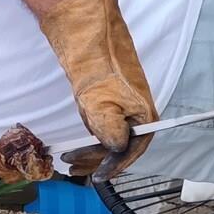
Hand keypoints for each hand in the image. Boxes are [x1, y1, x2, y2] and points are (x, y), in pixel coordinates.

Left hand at [41, 0, 156, 176]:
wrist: (89, 37)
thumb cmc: (99, 68)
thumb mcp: (102, 104)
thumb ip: (111, 132)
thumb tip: (116, 151)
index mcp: (145, 117)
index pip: (133, 151)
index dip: (115, 166)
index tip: (97, 177)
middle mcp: (138, 115)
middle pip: (121, 148)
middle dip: (97, 160)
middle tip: (73, 167)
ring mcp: (124, 109)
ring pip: (110, 139)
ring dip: (90, 152)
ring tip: (69, 159)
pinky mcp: (112, 103)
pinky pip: (103, 128)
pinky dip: (90, 138)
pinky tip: (76, 146)